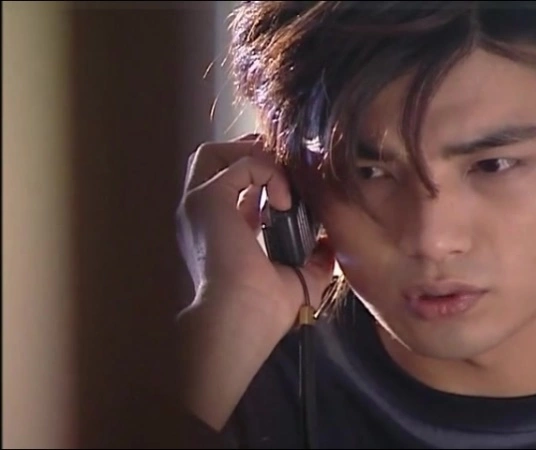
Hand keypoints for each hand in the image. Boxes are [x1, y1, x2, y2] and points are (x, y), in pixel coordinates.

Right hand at [176, 134, 334, 329]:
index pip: (231, 189)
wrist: (240, 323)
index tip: (290, 197)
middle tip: (284, 172)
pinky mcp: (208, 200)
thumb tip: (330, 248)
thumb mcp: (296, 281)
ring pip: (216, 152)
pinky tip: (285, 201)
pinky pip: (241, 164)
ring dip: (257, 157)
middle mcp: (202, 216)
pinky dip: (268, 172)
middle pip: (214, 160)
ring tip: (284, 182)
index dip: (261, 181)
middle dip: (251, 155)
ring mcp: (199, 205)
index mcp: (218, 233)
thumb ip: (313, 262)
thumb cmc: (261, 313)